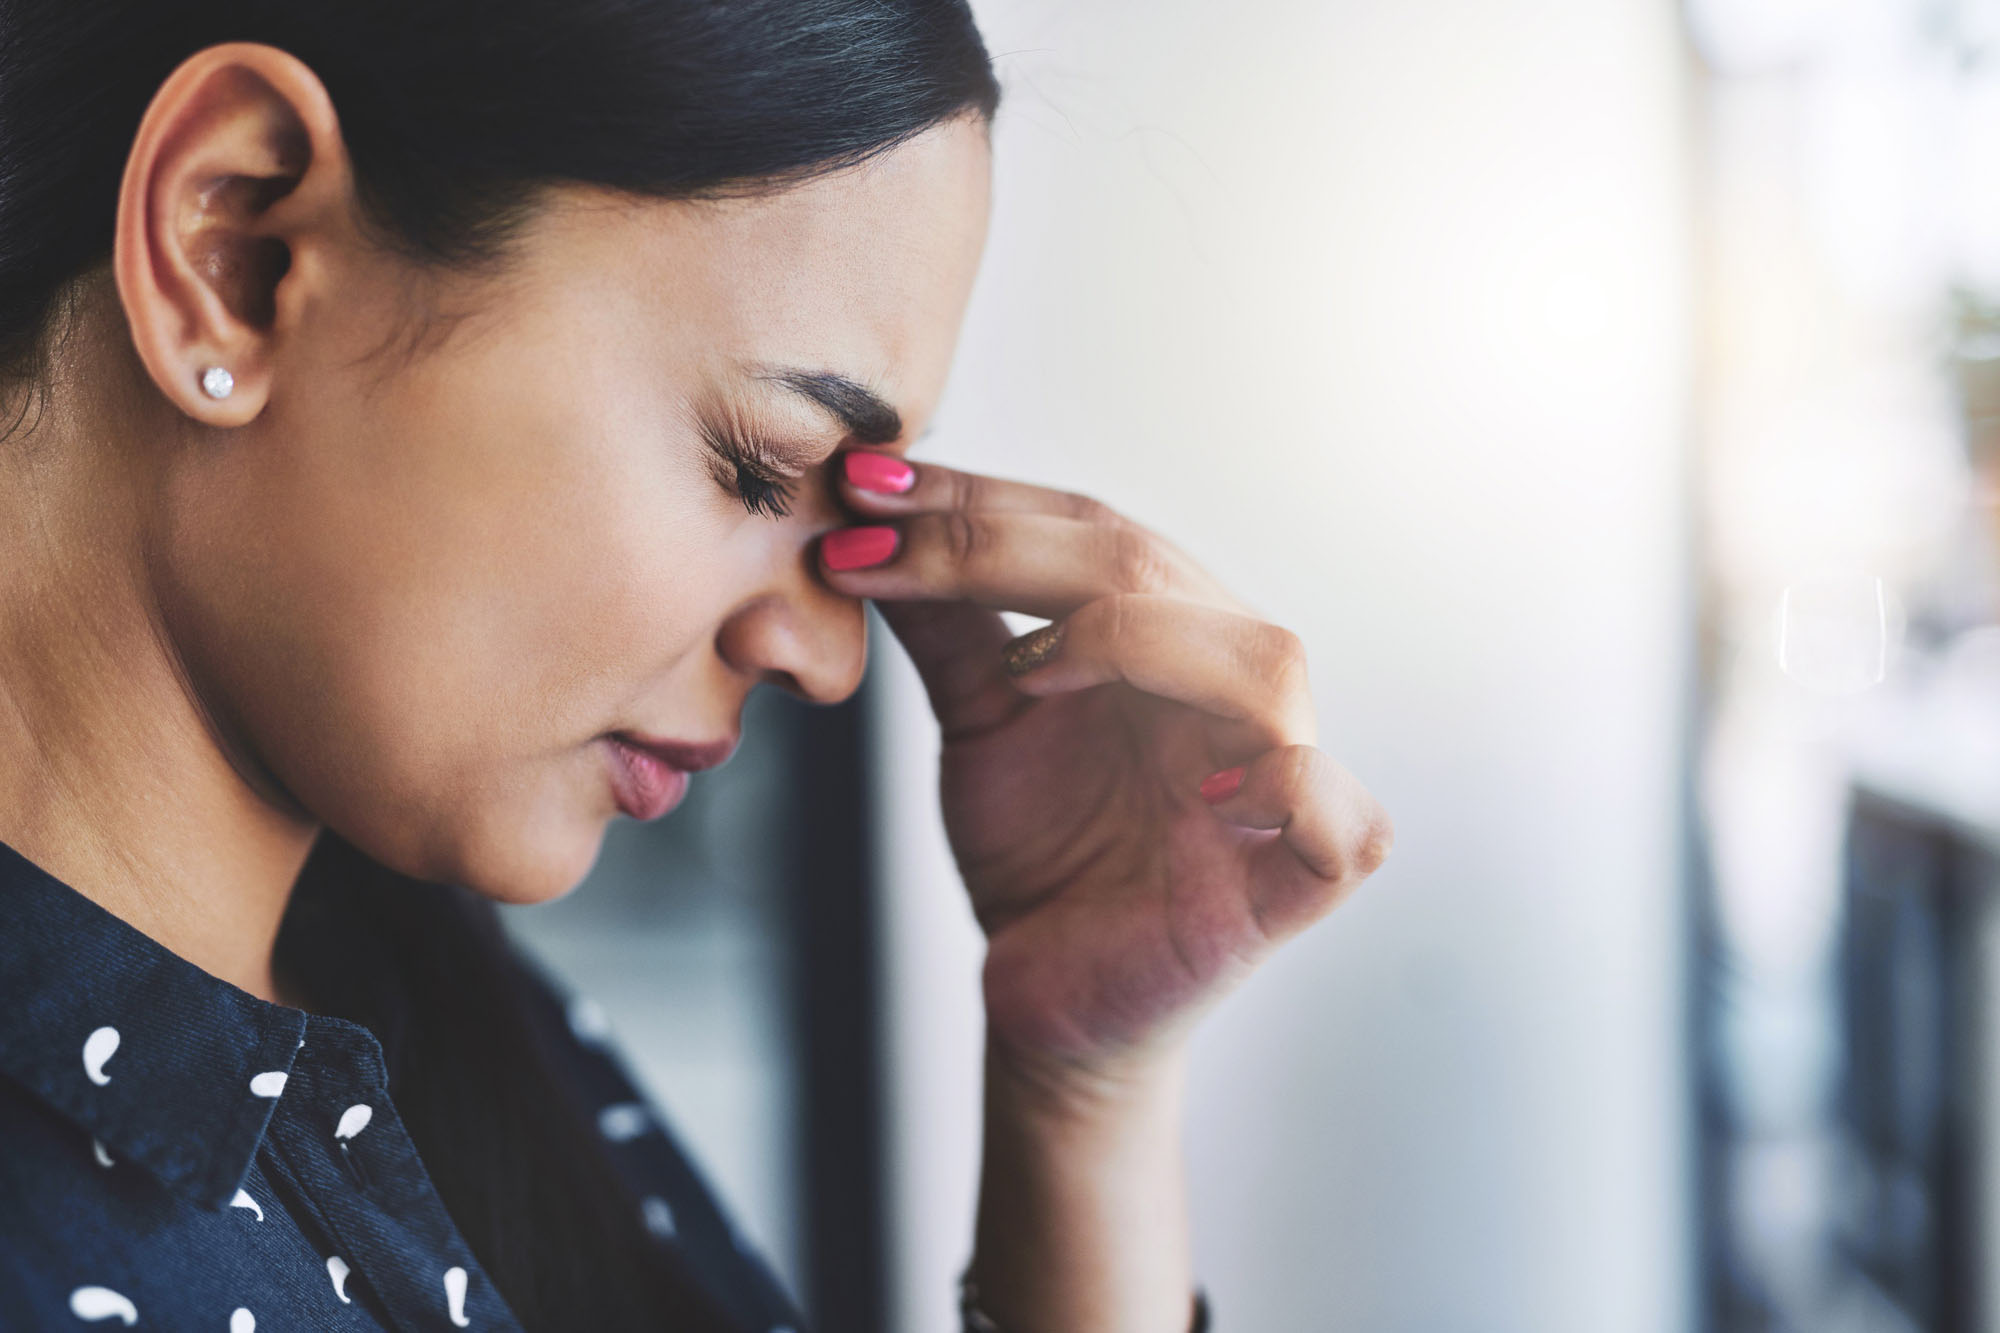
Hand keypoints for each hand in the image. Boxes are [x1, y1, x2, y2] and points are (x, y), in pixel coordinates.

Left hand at [823, 452, 1393, 1093]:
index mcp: (1169, 632)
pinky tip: (1212, 789)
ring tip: (1026, 670)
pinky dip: (1293, 790)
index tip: (863, 491)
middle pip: (1156, 576)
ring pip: (1262, 666)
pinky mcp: (1292, 885)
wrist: (1047, 990)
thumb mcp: (982, 720)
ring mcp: (1273, 779)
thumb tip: (870, 513)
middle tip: (881, 546)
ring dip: (1140, 643)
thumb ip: (951, 625)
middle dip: (1008, 549)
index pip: (1089, 531)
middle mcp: (1229, 685)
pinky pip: (1341, 825)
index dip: (981, 504)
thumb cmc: (1042, 848)